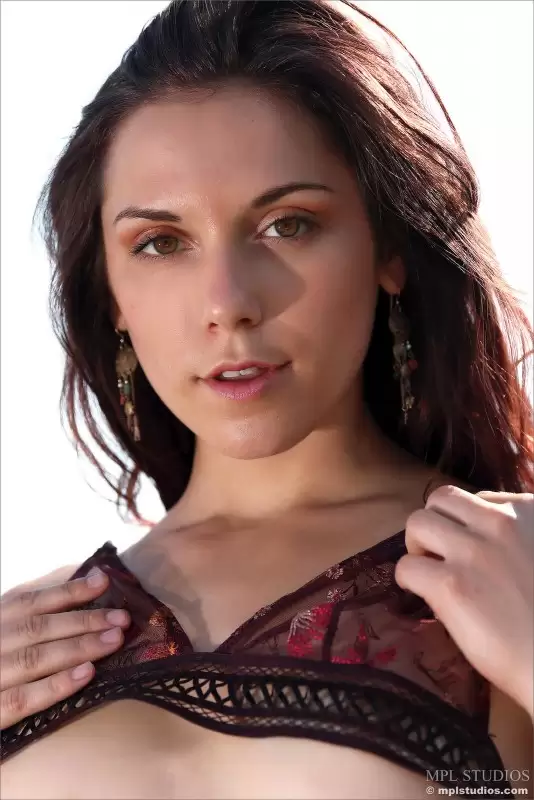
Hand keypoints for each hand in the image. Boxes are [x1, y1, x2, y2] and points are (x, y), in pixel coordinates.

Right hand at [0, 569, 130, 729]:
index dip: (68, 591)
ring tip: (114, 640)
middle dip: (83, 620)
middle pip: (37, 628)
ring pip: (34, 659)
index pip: (30, 602)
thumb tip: (79, 592)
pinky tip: (86, 676)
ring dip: (78, 647)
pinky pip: (23, 699)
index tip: (103, 581)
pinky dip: (55, 686)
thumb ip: (22, 618)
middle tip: (122, 618)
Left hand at [394, 486, 533, 716]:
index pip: (479, 499)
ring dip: (416, 545)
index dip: (468, 524)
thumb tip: (478, 542)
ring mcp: (472, 552)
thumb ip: (517, 538)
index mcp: (528, 512)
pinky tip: (419, 593)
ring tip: (427, 568)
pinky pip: (407, 566)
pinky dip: (406, 578)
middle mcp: (499, 523)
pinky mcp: (450, 586)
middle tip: (439, 552)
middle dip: (435, 523)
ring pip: (417, 523)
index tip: (471, 547)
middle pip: (441, 499)